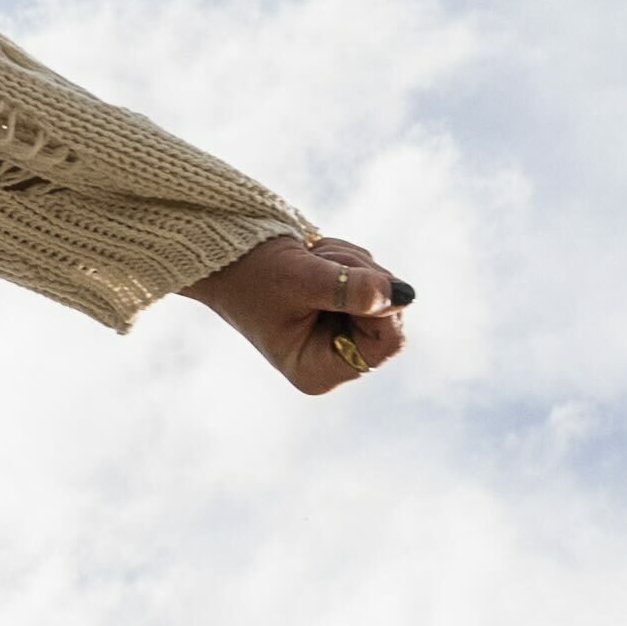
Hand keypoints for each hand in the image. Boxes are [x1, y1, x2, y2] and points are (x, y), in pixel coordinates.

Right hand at [190, 226, 417, 396]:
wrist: (223, 254)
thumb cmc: (249, 274)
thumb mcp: (300, 278)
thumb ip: (350, 288)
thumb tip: (404, 294)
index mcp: (318, 370)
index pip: (388, 343)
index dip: (382, 306)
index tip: (354, 277)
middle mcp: (333, 359)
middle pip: (390, 315)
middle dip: (362, 277)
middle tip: (320, 260)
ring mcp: (339, 335)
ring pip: (383, 291)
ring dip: (352, 263)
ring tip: (310, 258)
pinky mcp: (341, 311)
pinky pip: (372, 280)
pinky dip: (349, 260)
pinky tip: (314, 259)